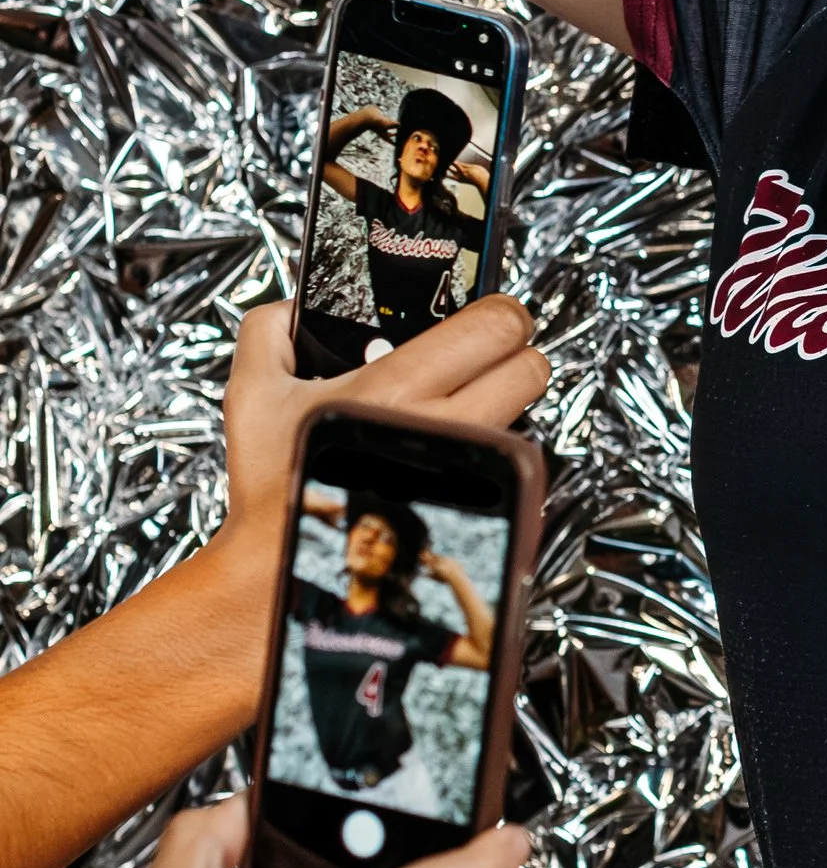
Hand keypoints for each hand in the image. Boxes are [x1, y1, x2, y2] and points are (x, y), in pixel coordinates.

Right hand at [217, 294, 548, 585]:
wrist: (290, 561)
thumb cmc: (278, 484)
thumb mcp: (252, 393)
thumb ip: (270, 330)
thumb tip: (295, 305)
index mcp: (394, 388)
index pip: (495, 325)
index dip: (497, 311)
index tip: (485, 315)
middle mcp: (443, 428)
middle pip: (532, 367)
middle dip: (514, 353)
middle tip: (487, 355)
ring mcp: (469, 470)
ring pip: (527, 414)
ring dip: (506, 401)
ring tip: (465, 402)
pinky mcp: (484, 504)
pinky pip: (513, 459)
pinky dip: (497, 446)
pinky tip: (459, 445)